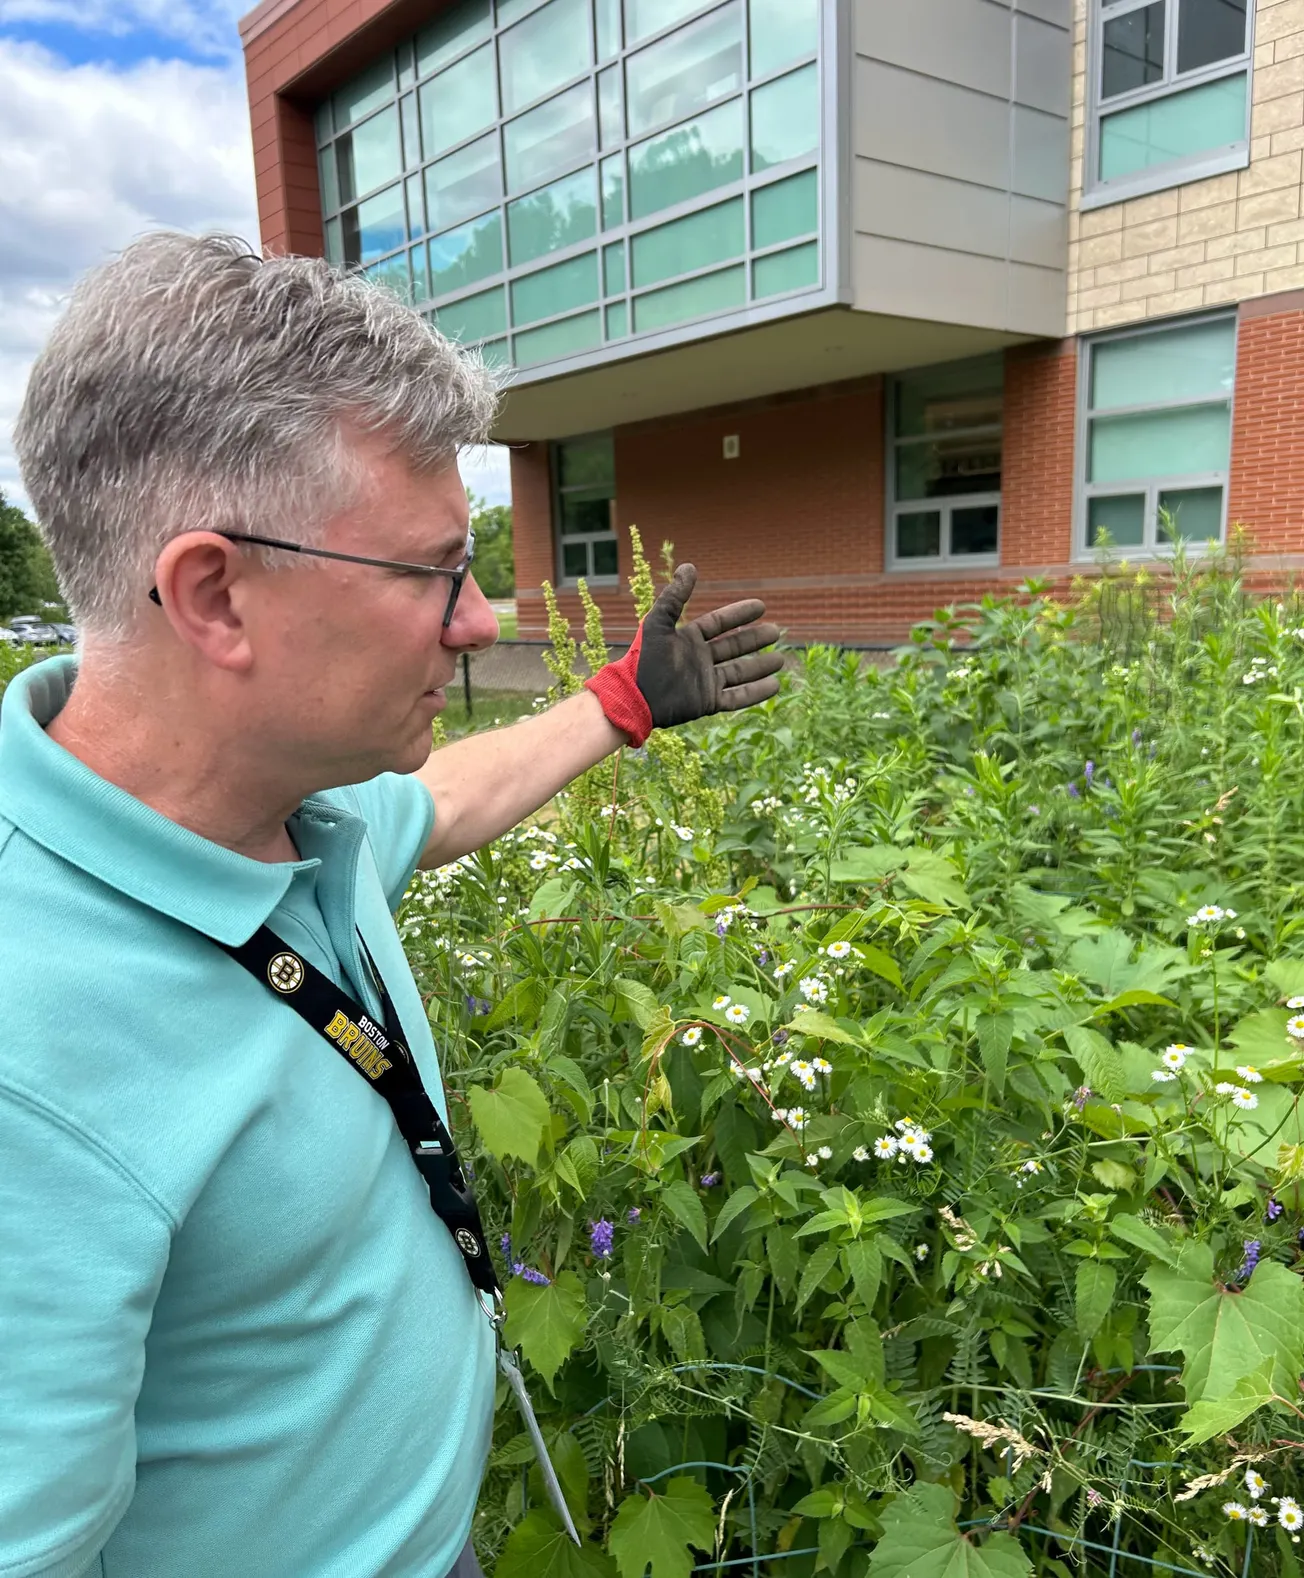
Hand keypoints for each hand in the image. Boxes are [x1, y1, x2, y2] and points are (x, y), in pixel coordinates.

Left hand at [584, 564, 782, 745]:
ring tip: (781, 660)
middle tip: (776, 631)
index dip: (739, 614)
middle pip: (733, 647)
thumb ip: (675, 596)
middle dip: (754, 639)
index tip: (761, 606)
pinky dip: (755, 692)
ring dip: (760, 666)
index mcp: (688, 640)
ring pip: (739, 672)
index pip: (719, 624)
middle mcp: (699, 660)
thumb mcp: (657, 623)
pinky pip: (736, 697)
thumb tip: (690, 567)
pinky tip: (774, 685)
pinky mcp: (707, 702)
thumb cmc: (642, 659)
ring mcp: (705, 682)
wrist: (633, 696)